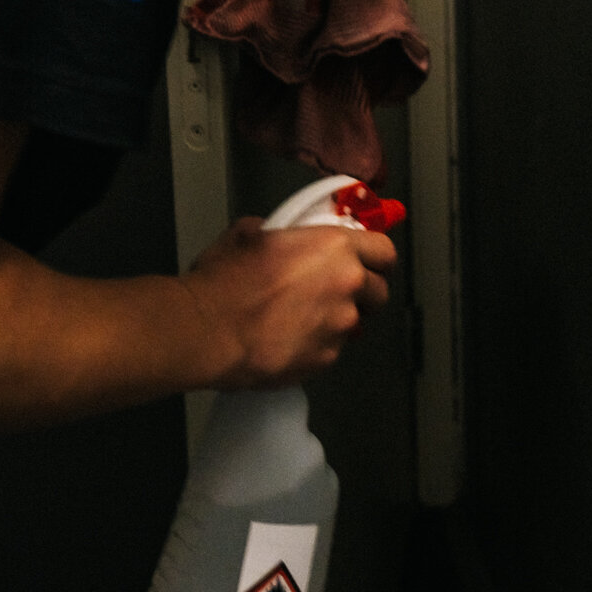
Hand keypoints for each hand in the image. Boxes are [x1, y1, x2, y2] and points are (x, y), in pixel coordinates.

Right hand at [183, 217, 394, 387]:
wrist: (207, 331)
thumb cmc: (223, 283)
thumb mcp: (248, 234)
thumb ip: (280, 232)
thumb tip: (280, 236)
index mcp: (334, 247)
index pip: (384, 250)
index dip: (375, 257)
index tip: (366, 261)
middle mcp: (347, 285)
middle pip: (378, 291)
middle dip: (361, 292)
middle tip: (332, 291)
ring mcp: (340, 326)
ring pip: (355, 322)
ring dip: (336, 319)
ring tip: (301, 318)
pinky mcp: (326, 359)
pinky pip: (332, 349)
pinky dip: (317, 344)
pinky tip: (288, 338)